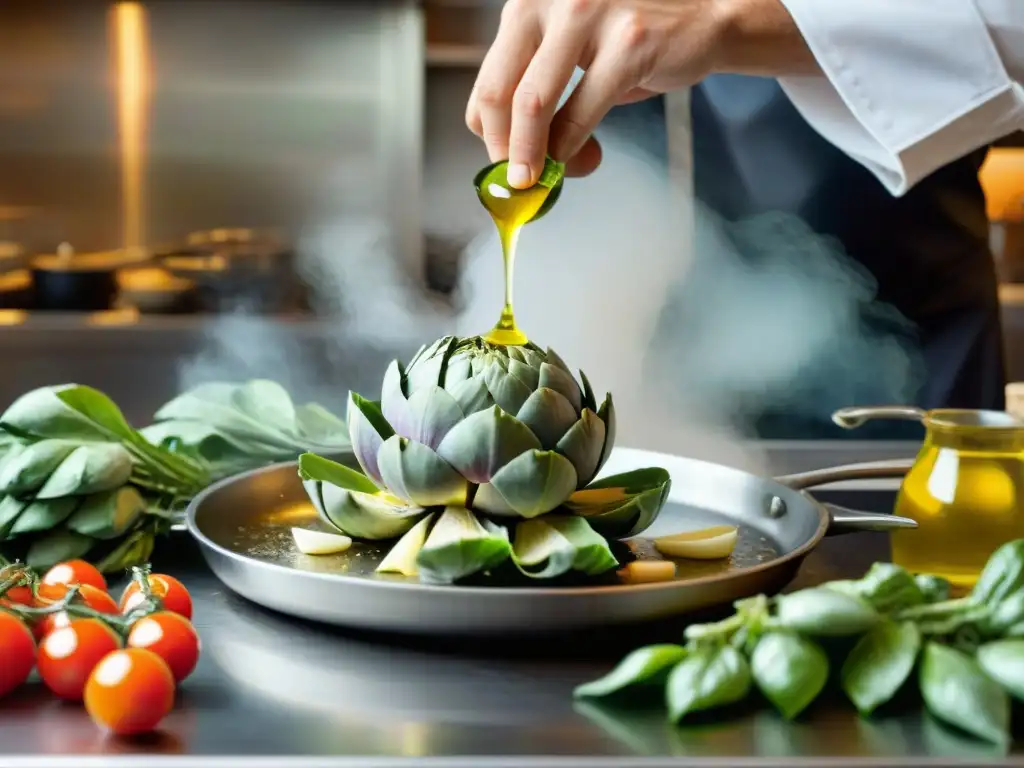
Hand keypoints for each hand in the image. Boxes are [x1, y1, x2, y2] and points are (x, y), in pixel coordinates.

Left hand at [465, 0, 727, 186]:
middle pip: (498, 92)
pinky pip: (581, 112)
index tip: (504, 162)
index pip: (486, 79)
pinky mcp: (627, 42)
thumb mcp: (569, 50)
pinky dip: (572, 148)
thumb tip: (512, 153)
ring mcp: (587, 15)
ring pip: (533, 104)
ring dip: (532, 156)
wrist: (705, 13)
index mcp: (527, 0)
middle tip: (518, 181)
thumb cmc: (632, 36)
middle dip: (503, 149)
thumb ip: (536, 87)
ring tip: (542, 180)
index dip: (488, 133)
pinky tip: (579, 160)